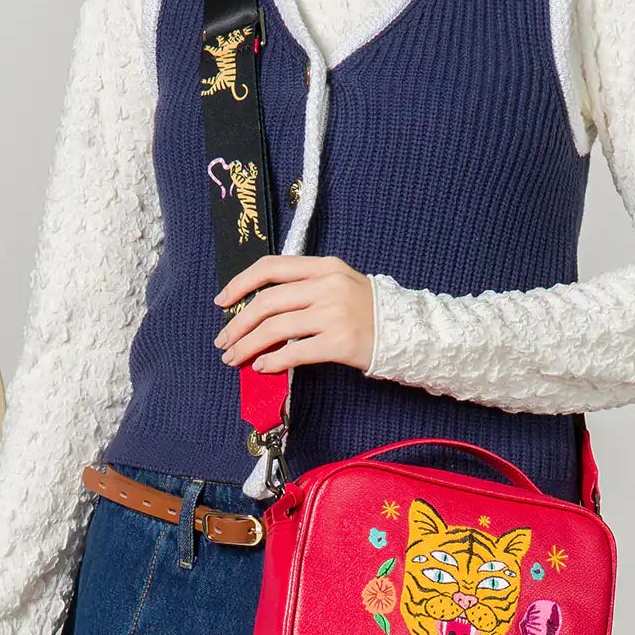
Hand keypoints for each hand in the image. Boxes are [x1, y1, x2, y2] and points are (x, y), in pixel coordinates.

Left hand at [212, 254, 375, 372]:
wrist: (411, 331)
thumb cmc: (370, 311)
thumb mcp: (340, 284)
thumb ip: (305, 288)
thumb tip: (258, 310)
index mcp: (324, 267)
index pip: (271, 267)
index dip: (240, 283)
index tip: (222, 301)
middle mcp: (328, 286)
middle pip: (267, 301)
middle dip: (238, 324)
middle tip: (223, 341)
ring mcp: (335, 314)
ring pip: (275, 328)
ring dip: (247, 345)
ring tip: (234, 358)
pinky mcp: (340, 342)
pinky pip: (295, 352)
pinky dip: (272, 361)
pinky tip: (263, 367)